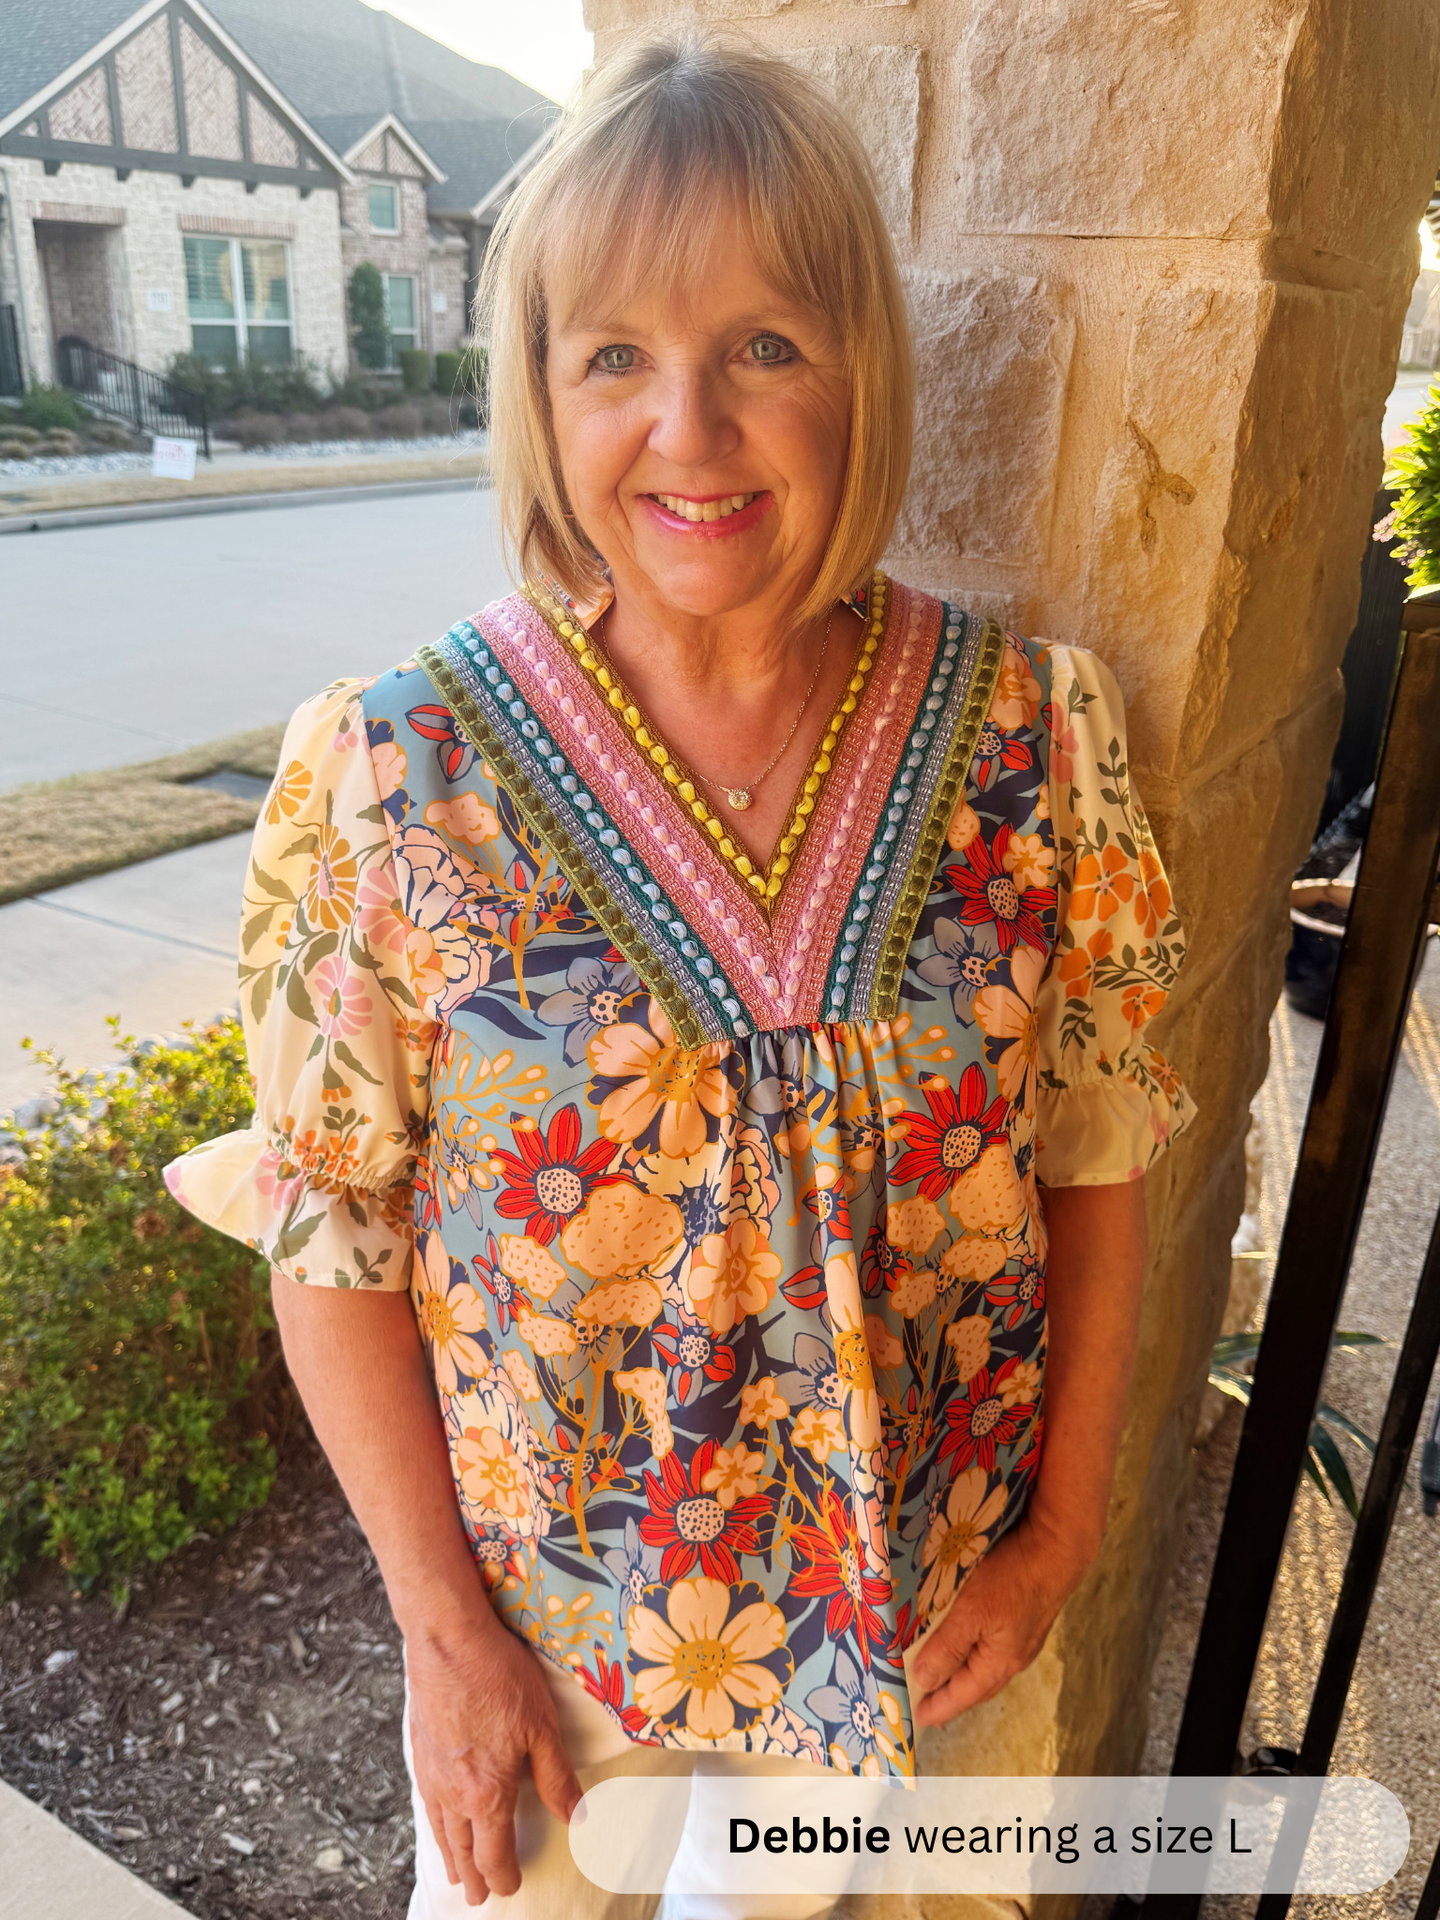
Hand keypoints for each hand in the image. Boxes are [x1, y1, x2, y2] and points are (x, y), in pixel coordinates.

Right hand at [405, 1601, 581, 1904]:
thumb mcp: (542, 1725)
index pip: (494, 1855)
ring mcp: (431, 1773)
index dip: (504, 1876)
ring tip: (455, 1872)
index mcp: (487, 1794)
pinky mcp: (419, 1750)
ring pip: (441, 1829)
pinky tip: (438, 1818)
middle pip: (463, 1849)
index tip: (512, 1887)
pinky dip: (435, 1823)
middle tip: (477, 1897)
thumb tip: (576, 1817)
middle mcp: (453, 1793)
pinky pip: (426, 1803)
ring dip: (451, 1855)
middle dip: (473, 1876)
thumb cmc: (499, 1677)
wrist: (447, 1639)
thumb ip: (557, 1777)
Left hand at [909, 1510, 1092, 1727]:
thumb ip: (948, 1646)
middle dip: (954, 1695)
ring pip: (988, 1665)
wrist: (1060, 1546)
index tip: (919, 1718)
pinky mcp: (1027, 1615)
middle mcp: (1015, 1656)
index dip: (940, 1706)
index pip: (964, 1694)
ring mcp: (1024, 1637)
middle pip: (978, 1685)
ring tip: (945, 1676)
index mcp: (1001, 1662)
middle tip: (930, 1702)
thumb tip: (925, 1679)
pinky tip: (970, 1641)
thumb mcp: (972, 1612)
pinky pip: (996, 1646)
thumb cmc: (1014, 1577)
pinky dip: (977, 1652)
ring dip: (966, 1674)